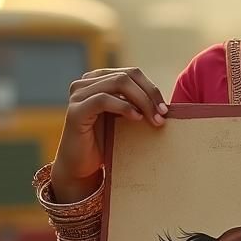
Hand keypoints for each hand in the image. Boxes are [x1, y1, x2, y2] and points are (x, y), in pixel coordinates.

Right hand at [51, 67, 166, 202]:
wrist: (82, 167)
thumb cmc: (105, 143)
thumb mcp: (124, 118)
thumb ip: (136, 104)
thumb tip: (165, 103)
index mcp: (99, 79)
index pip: (132, 73)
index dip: (151, 88)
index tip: (165, 109)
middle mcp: (86, 82)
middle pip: (127, 76)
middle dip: (149, 94)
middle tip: (162, 115)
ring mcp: (78, 95)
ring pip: (118, 83)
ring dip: (141, 100)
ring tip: (153, 119)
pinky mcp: (75, 110)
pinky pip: (103, 99)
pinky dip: (123, 107)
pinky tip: (136, 118)